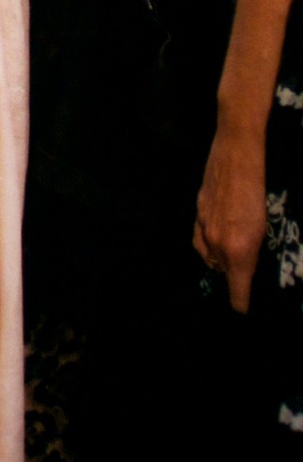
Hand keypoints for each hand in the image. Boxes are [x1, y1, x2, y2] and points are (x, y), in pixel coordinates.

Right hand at [194, 126, 267, 313]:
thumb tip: (245, 265)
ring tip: (232, 250)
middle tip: (246, 268)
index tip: (242, 309)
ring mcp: (204, 226)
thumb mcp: (264, 226)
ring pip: (209, 256)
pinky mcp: (197, 210)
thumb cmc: (259, 188)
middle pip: (224, 274)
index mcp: (239, 251)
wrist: (237, 152)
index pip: (237, 292)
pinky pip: (200, 238)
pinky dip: (207, 242)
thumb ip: (251, 250)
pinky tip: (216, 234)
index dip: (240, 304)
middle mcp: (218, 243)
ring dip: (220, 258)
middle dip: (234, 274)